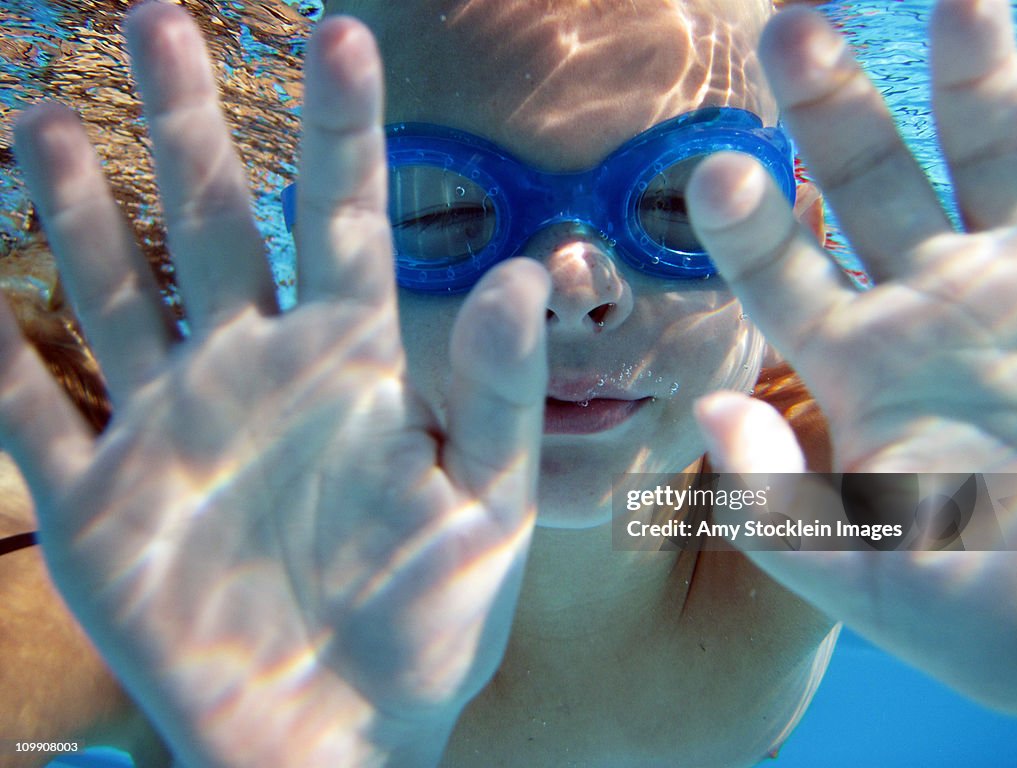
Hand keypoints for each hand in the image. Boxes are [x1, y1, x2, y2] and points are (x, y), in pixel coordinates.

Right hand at [2, 5, 548, 765]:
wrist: (340, 731)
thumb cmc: (425, 621)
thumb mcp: (483, 507)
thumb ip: (497, 395)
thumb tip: (519, 274)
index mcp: (351, 370)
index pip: (349, 225)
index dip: (346, 132)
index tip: (343, 34)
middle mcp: (256, 376)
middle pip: (218, 226)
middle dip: (189, 125)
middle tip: (160, 18)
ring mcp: (171, 432)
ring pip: (118, 294)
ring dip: (82, 212)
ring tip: (46, 120)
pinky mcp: (101, 507)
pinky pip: (34, 416)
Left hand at [688, 0, 1016, 712]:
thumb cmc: (1009, 622)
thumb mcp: (881, 582)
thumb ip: (780, 508)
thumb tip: (711, 412)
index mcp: (861, 374)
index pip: (781, 279)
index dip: (747, 226)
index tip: (721, 168)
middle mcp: (932, 311)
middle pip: (865, 187)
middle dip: (828, 108)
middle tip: (787, 27)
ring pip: (985, 153)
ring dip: (964, 75)